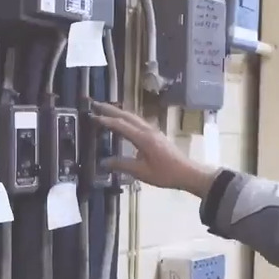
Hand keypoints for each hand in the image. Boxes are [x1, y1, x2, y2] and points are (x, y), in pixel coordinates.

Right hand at [88, 100, 219, 195]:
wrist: (186, 172)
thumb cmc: (165, 174)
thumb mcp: (141, 172)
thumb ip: (122, 165)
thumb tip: (103, 162)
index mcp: (143, 138)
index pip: (121, 125)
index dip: (106, 120)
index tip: (92, 117)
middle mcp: (147, 130)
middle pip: (127, 116)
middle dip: (110, 109)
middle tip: (95, 104)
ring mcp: (153, 130)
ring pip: (133, 116)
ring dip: (118, 112)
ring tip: (105, 109)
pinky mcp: (155, 134)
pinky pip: (138, 121)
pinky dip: (126, 118)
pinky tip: (123, 121)